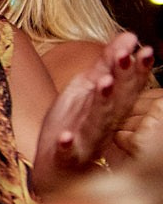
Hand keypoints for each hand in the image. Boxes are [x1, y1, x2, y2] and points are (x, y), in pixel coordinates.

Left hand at [34, 33, 155, 191]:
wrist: (57, 168)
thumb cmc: (76, 123)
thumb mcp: (89, 86)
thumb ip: (107, 63)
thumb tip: (130, 35)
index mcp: (112, 106)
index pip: (129, 86)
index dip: (138, 69)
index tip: (146, 49)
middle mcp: (104, 123)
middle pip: (116, 100)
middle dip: (122, 79)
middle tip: (124, 57)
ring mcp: (86, 141)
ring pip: (97, 122)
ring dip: (102, 103)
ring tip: (104, 83)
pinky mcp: (65, 158)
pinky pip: (68, 153)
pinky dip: (67, 146)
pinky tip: (65, 138)